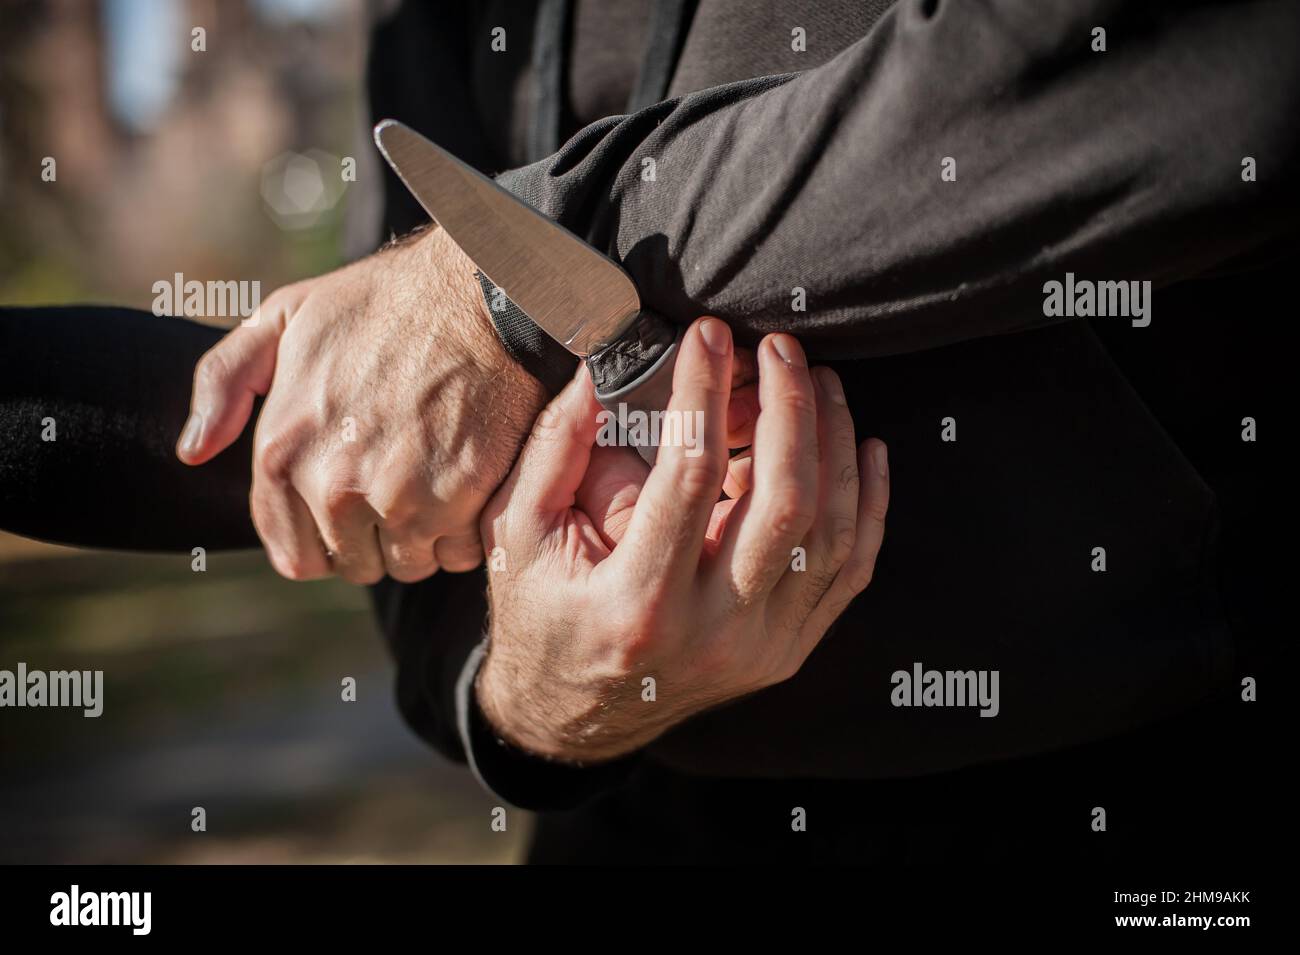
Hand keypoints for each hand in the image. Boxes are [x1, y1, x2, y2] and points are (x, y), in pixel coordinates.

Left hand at [175, 226, 547, 582]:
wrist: (477, 292)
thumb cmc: (383, 302)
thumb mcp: (283, 318)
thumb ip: (224, 383)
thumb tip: (193, 452)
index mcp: (282, 451)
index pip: (295, 556)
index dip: (328, 538)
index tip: (357, 506)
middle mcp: (332, 486)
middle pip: (357, 565)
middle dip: (381, 537)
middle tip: (406, 482)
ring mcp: (398, 498)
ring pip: (412, 565)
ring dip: (428, 537)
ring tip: (440, 477)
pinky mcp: (459, 499)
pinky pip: (462, 551)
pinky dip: (471, 529)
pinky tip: (473, 479)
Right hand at [476, 318, 889, 762]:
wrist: (572, 718)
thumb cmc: (540, 616)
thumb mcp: (520, 533)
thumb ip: (557, 446)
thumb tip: (602, 361)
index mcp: (638, 602)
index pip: (690, 474)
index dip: (704, 392)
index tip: (708, 336)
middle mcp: (712, 632)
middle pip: (784, 502)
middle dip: (791, 408)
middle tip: (779, 348)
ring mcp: (761, 647)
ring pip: (831, 534)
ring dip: (836, 444)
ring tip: (819, 381)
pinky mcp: (788, 650)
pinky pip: (849, 571)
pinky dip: (869, 504)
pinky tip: (866, 447)